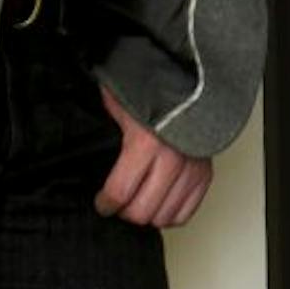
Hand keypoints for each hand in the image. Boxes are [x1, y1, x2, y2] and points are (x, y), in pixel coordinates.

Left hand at [95, 86, 212, 226]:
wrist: (190, 72)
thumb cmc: (152, 84)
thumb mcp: (118, 103)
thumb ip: (105, 129)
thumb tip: (82, 147)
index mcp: (145, 143)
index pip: (120, 193)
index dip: (105, 203)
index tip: (101, 202)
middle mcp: (173, 158)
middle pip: (143, 212)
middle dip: (125, 211)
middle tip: (119, 203)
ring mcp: (193, 167)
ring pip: (166, 216)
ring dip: (149, 214)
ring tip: (141, 202)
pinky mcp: (206, 170)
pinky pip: (189, 209)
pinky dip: (173, 212)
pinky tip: (162, 202)